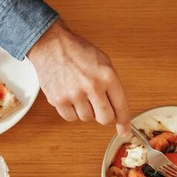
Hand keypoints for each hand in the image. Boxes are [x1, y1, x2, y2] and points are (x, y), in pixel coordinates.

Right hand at [28, 20, 130, 136]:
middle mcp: (92, 86)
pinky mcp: (58, 100)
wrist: (52, 46)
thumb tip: (117, 111)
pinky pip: (70, 118)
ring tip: (80, 95)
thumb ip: (111, 86)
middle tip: (100, 109)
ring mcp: (74, 95)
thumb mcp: (103, 63)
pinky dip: (72, 112)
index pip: (121, 106)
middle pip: (104, 118)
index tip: (124, 130)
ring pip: (86, 118)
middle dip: (104, 117)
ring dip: (86, 111)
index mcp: (107, 76)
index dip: (124, 121)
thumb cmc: (78, 53)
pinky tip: (70, 98)